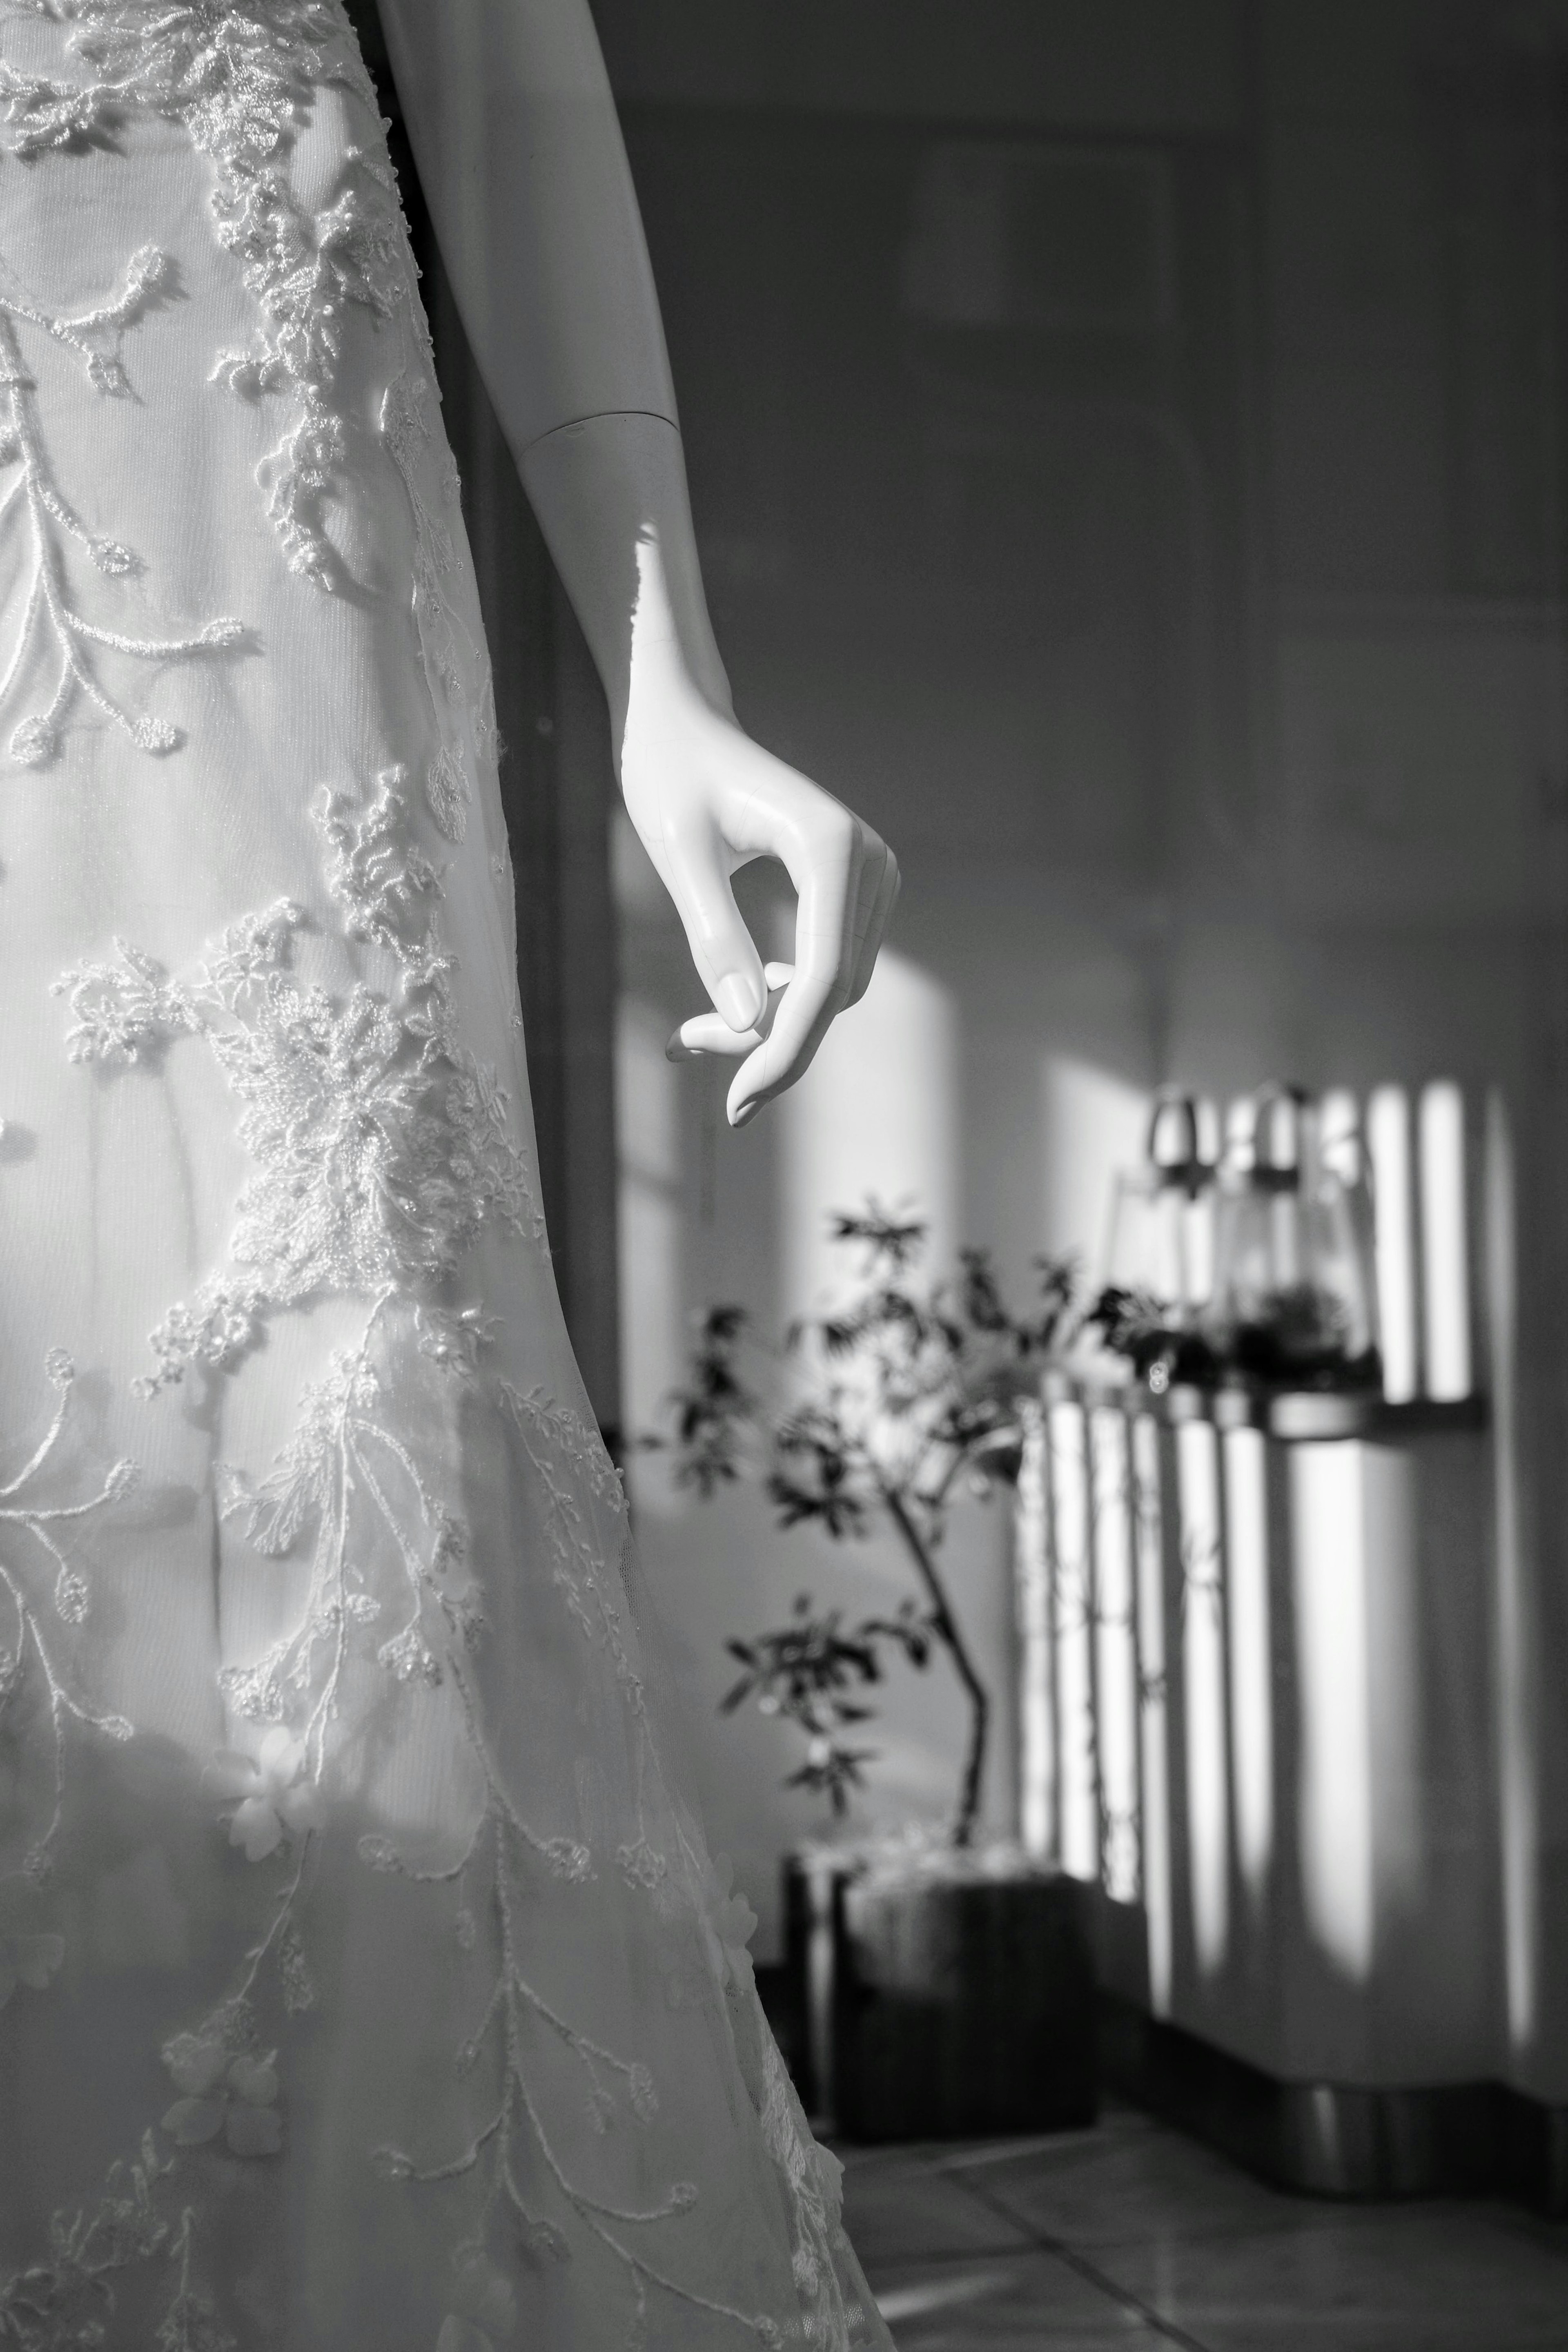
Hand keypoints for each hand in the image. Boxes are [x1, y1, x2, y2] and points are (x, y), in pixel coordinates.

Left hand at [619, 641, 898, 1129]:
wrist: (684, 725)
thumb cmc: (671, 776)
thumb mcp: (678, 858)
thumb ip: (714, 938)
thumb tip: (749, 1024)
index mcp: (830, 848)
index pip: (824, 980)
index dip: (783, 1052)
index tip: (734, 1109)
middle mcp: (869, 862)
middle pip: (831, 994)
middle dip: (763, 1039)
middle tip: (681, 1047)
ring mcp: (870, 877)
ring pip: (831, 991)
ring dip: (768, 1024)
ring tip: (689, 1034)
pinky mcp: (854, 892)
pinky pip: (827, 969)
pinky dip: (779, 1000)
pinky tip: (726, 1010)